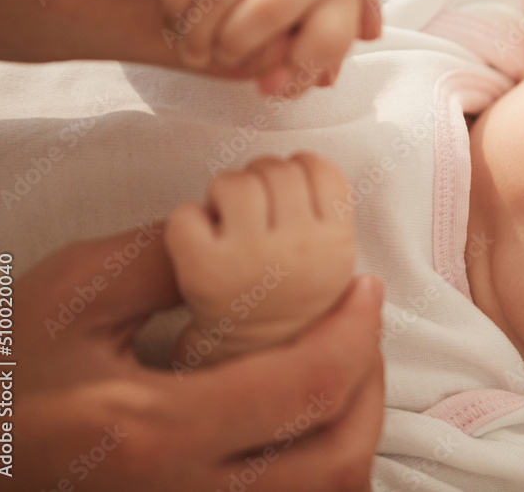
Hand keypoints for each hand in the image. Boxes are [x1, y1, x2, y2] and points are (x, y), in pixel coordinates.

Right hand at [0, 228, 383, 490]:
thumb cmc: (2, 365)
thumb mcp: (75, 292)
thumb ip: (172, 261)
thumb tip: (256, 238)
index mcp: (156, 430)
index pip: (305, 388)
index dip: (357, 333)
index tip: (367, 288)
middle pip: (335, 461)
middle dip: (372, 388)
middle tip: (366, 330)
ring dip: (355, 433)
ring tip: (350, 371)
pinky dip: (319, 467)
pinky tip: (310, 419)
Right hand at [157, 0, 361, 94]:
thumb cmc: (290, 29)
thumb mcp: (303, 54)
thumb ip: (294, 75)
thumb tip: (272, 86)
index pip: (326, 39)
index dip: (295, 71)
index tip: (268, 86)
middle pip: (267, 8)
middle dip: (237, 45)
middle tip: (223, 60)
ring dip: (199, 31)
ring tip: (195, 54)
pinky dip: (178, 4)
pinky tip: (177, 25)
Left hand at [166, 153, 356, 361]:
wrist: (255, 360)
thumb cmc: (291, 294)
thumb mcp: (332, 257)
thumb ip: (326, 212)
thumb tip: (301, 163)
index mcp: (336, 242)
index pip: (320, 168)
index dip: (298, 170)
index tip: (287, 193)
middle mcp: (300, 249)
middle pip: (276, 169)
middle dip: (259, 181)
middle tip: (254, 213)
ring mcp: (252, 258)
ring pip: (233, 183)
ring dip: (223, 196)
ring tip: (228, 224)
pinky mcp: (205, 270)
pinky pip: (187, 214)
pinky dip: (186, 223)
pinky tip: (200, 245)